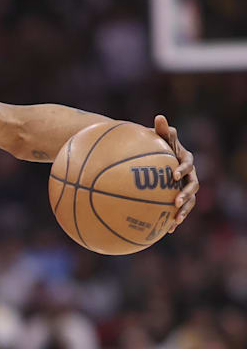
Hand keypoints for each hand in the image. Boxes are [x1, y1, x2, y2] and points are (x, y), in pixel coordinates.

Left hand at [154, 115, 198, 232]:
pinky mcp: (179, 198)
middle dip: (186, 195)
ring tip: (175, 221)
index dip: (183, 169)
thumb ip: (161, 130)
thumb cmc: (156, 145)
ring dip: (184, 211)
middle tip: (175, 202)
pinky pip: (179, 210)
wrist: (155, 158)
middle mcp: (190, 175)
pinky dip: (174, 219)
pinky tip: (167, 231)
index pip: (188, 164)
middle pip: (193, 186)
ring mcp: (186, 188)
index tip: (173, 175)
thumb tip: (159, 117)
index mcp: (185, 160)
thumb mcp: (159, 137)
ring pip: (190, 201)